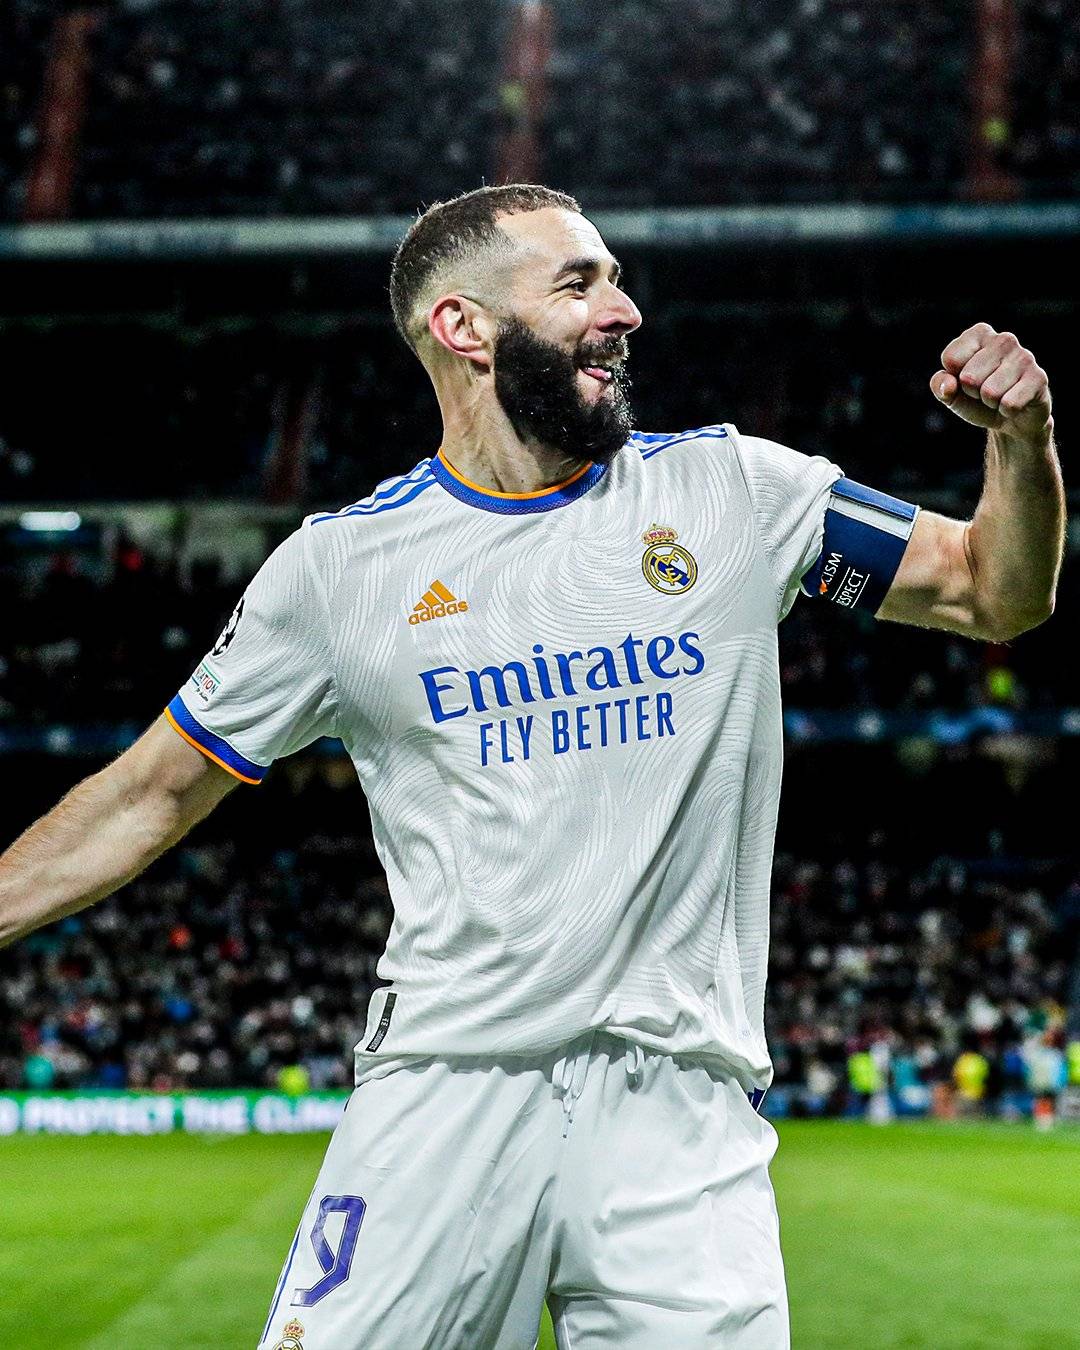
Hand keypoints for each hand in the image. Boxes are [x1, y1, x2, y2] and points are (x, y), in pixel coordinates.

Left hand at [931, 323, 1052, 443]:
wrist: (1012, 419)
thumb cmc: (978, 400)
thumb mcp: (952, 394)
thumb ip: (940, 386)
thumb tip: (948, 386)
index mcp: (979, 334)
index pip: (950, 358)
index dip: (954, 379)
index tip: (966, 381)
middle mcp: (1004, 339)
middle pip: (969, 378)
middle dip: (973, 393)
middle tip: (985, 392)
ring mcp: (1024, 356)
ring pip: (990, 392)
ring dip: (991, 403)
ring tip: (1001, 397)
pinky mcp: (1039, 377)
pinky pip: (1009, 403)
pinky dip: (1007, 411)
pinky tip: (1015, 403)